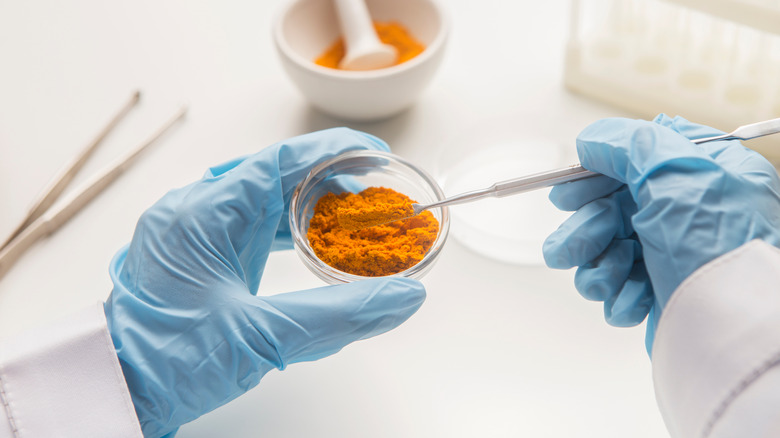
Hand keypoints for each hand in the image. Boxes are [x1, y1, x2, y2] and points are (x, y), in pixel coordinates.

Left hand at [104, 128, 425, 436]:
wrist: (116, 393)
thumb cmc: (167, 362)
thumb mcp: (261, 337)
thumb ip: (339, 315)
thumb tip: (402, 297)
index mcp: (202, 214)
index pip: (277, 160)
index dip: (331, 152)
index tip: (373, 155)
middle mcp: (193, 212)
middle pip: (272, 175)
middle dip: (326, 179)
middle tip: (370, 191)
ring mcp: (191, 233)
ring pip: (260, 201)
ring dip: (307, 205)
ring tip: (349, 216)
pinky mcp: (196, 255)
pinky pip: (247, 226)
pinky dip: (284, 228)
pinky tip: (309, 241)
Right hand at [543, 115, 779, 352]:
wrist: (737, 335)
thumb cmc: (724, 254)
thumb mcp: (677, 176)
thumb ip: (629, 146)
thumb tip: (592, 141)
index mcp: (705, 174)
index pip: (637, 159)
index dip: (595, 176)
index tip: (566, 194)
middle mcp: (691, 211)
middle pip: (615, 208)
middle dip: (586, 231)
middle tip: (568, 249)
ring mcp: (677, 254)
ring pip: (611, 250)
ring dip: (597, 268)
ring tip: (604, 283)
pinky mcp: (667, 293)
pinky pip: (623, 288)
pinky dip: (619, 297)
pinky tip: (633, 303)